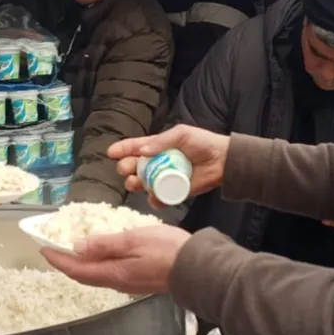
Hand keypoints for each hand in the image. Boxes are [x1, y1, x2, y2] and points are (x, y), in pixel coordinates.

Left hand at [41, 225, 191, 294]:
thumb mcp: (133, 239)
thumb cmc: (168, 251)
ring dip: (80, 263)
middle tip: (53, 248)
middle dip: (65, 263)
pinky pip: (109, 273)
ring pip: (95, 275)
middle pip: (83, 275)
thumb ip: (105, 244)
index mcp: (113, 273)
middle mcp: (117, 282)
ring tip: (72, 248)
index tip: (43, 248)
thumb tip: (77, 246)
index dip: (57, 259)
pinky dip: (97, 263)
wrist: (199, 269)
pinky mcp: (138, 279)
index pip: (76, 269)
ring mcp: (128, 282)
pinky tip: (100, 252)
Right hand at [110, 125, 229, 200]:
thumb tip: (142, 151)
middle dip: (125, 167)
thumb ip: (161, 141)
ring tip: (134, 182)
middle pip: (133, 167)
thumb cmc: (203, 143)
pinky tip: (153, 196)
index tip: (111, 153)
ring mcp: (163, 179)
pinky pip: (157, 199)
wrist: (223, 161)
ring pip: (141, 184)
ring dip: (134, 184)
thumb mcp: (181, 134)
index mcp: (156, 146)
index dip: (121, 149)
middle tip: (126, 168)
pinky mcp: (173, 193)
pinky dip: (153, 200)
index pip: (134, 147)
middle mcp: (157, 163)